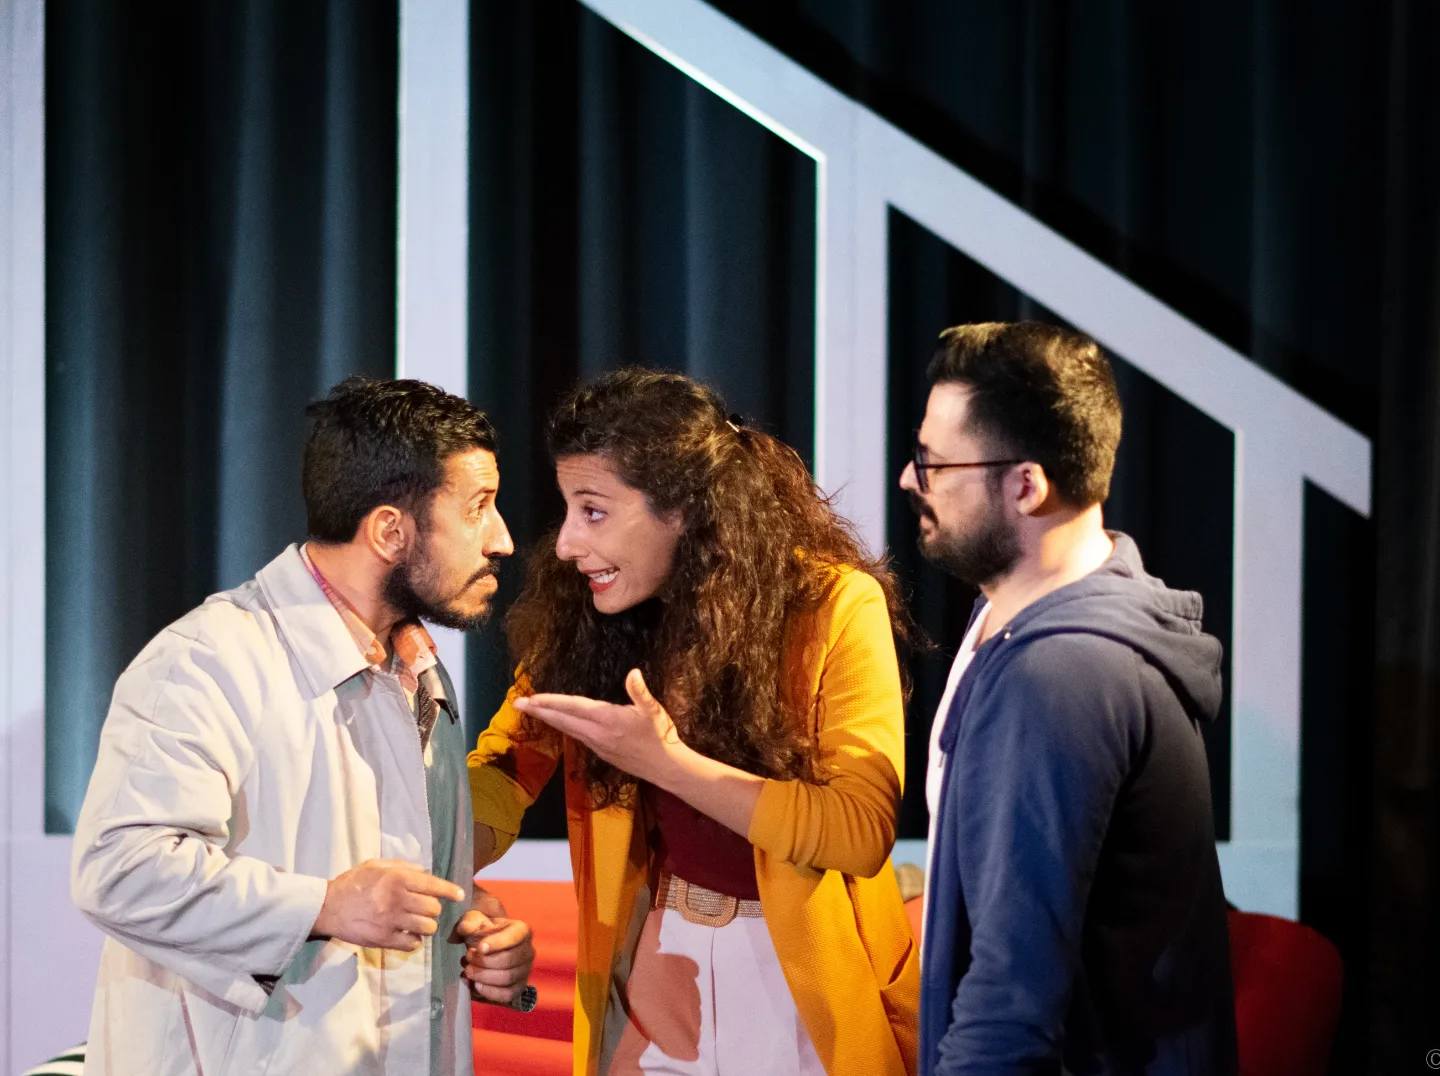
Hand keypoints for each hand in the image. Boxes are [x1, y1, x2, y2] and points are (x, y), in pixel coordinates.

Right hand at [312, 859, 465, 951]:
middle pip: (434, 909)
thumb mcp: (376, 865)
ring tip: (419, 923)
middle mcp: (398, 899)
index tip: (459, 895)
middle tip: (426, 908)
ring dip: (427, 926)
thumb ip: (403, 866)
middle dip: (434, 909)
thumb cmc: (353, 883)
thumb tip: (425, 872)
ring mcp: (391, 922)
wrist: (327, 907)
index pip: (434, 885)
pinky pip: (412, 944)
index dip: (451, 891)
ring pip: (427, 928)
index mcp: (398, 878)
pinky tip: (408, 935)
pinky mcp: (384, 940)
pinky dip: (415, 941)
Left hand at [454, 894, 534, 1005]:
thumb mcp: (475, 921)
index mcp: (522, 930)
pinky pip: (507, 995)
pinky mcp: (518, 988)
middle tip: (467, 958)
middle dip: (485, 962)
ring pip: (507, 978)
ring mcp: (525, 971)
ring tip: (468, 970)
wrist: (487, 948)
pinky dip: (489, 992)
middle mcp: (528, 951)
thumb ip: (470, 922)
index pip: (514, 937)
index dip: (497, 943)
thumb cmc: (483, 933)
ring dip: (484, 976)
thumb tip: (466, 928)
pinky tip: (476, 985)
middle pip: (509, 960)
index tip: (480, 948)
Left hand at [513, 668, 681, 784]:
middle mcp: (597, 734)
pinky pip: (576, 736)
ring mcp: (597, 745)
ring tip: (533, 710)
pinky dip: (563, 726)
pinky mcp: (601, 753)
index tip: (532, 698)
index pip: (573, 708)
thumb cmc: (661, 735)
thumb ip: (640, 691)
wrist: (666, 767)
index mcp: (608, 719)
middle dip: (539, 711)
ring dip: (549, 718)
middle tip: (517, 704)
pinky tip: (559, 722)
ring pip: (567, 729)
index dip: (551, 702)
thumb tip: (633, 672)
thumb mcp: (654, 710)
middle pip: (563, 720)